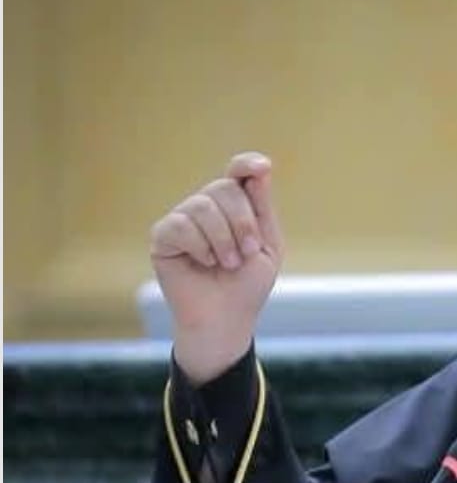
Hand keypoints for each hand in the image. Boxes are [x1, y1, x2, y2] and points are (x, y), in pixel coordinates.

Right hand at [149, 152, 283, 384]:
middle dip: (243, 222)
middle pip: (224, 188)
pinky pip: (181, 225)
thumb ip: (261, 209)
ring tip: (228, 264)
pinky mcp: (162, 236)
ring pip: (202, 205)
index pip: (238, 173)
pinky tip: (204, 263)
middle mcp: (207, 208)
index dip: (247, 165)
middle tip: (248, 253)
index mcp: (235, 207)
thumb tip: (260, 169)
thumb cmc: (247, 285)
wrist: (226, 318)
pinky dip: (200, 247)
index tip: (261, 167)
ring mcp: (183, 220)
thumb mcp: (267, 246)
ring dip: (224, 239)